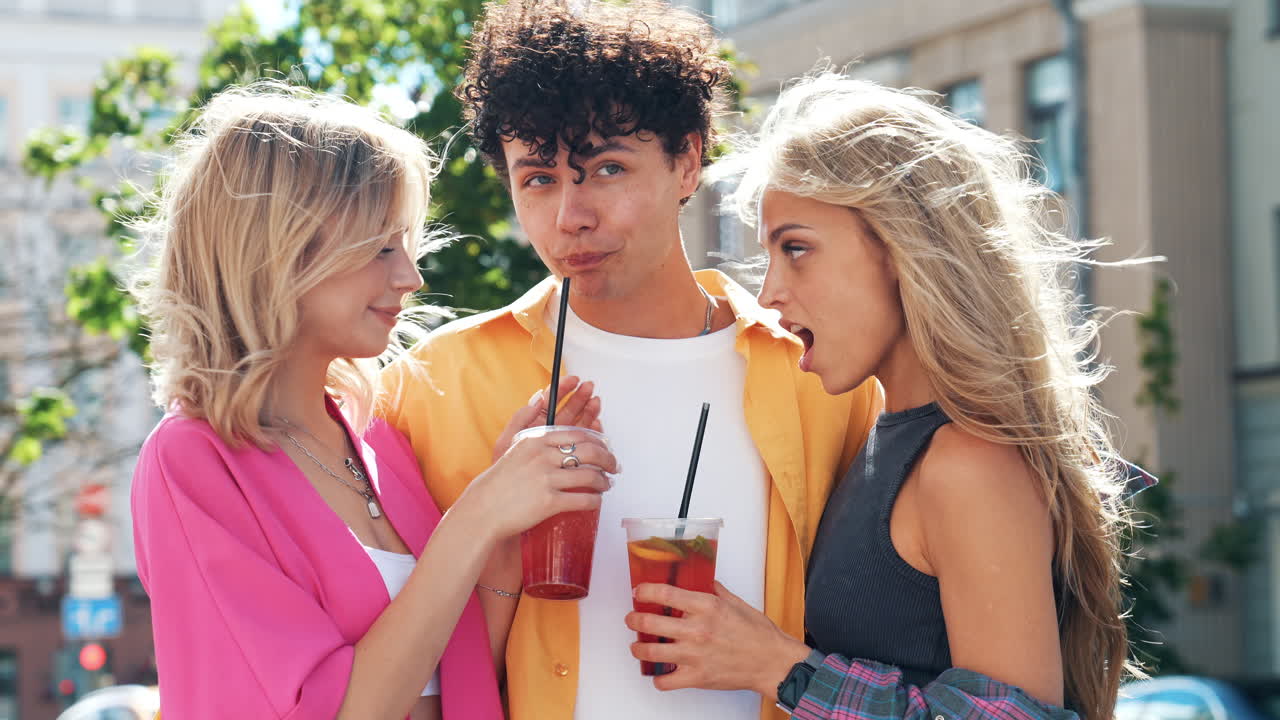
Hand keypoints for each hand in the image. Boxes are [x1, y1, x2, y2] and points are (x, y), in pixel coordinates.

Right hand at [458, 426, 617, 540]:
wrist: (483, 510)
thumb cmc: (499, 481)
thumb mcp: (509, 444)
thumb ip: (525, 421)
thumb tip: (540, 398)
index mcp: (536, 440)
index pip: (578, 434)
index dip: (598, 440)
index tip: (606, 446)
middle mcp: (543, 456)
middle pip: (589, 452)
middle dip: (608, 459)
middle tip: (614, 466)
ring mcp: (546, 479)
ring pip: (590, 476)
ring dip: (604, 481)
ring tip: (606, 485)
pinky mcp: (548, 502)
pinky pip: (583, 499)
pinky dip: (595, 501)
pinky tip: (596, 501)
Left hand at [492, 376, 602, 462]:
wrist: (509, 499)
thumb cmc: (504, 473)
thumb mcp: (507, 443)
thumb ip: (521, 419)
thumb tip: (536, 397)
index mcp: (535, 425)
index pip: (550, 402)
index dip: (562, 389)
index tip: (573, 380)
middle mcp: (551, 434)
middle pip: (569, 410)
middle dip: (580, 397)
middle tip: (588, 388)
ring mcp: (562, 445)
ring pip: (580, 424)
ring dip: (589, 411)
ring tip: (595, 402)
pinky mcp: (572, 459)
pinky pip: (585, 442)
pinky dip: (593, 432)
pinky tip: (596, 424)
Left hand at [625, 581, 809, 697]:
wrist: (772, 662)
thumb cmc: (758, 634)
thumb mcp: (737, 603)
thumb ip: (715, 591)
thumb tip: (703, 581)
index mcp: (706, 607)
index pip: (664, 594)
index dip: (645, 591)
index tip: (639, 592)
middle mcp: (697, 629)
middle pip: (649, 621)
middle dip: (634, 619)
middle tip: (632, 618)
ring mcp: (695, 655)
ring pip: (651, 651)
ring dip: (638, 647)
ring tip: (637, 645)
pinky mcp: (697, 677)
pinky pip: (665, 680)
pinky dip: (658, 678)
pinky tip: (660, 672)